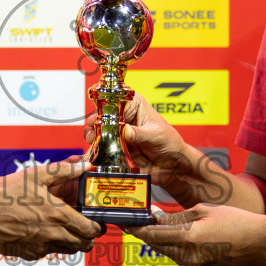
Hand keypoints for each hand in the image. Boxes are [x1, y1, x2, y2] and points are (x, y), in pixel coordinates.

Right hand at [0, 159, 105, 260]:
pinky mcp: (29, 254)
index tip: (94, 220)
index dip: (97, 227)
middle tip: (83, 226)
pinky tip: (41, 231)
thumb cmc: (5, 194)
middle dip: (88, 237)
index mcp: (59, 216)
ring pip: (68, 251)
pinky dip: (50, 245)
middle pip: (84, 245)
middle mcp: (53, 235)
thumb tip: (84, 165)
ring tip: (63, 227)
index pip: (91, 231)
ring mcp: (41, 247)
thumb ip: (64, 170)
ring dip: (71, 241)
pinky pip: (48, 253)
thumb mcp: (35, 175)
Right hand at [84, 95, 210, 200]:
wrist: (173, 166)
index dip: (104, 106)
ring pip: (100, 131)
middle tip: (92, 132)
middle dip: (95, 123)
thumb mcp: (156, 136)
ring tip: (92, 141)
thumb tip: (125, 130)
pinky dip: (98, 149)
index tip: (98, 116)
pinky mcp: (116, 147)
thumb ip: (139, 134)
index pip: (115, 99)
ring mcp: (118, 132)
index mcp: (135, 105)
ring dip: (94, 136)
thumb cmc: (170, 144)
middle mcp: (124, 117)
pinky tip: (96, 152)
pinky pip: (103, 146)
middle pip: (103, 115)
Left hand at [125, 203, 265, 265]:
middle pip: (157, 245)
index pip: (152, 235)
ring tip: (169, 227)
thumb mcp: (204, 211)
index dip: (135, 228)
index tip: (125, 222)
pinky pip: (182, 261)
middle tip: (141, 221)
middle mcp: (190, 257)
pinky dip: (180, 250)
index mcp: (190, 238)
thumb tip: (155, 217)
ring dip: (165, 241)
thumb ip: (177, 217)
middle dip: (149, 233)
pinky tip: (189, 240)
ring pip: (169, 253)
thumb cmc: (237, 221)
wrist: (263, 244)